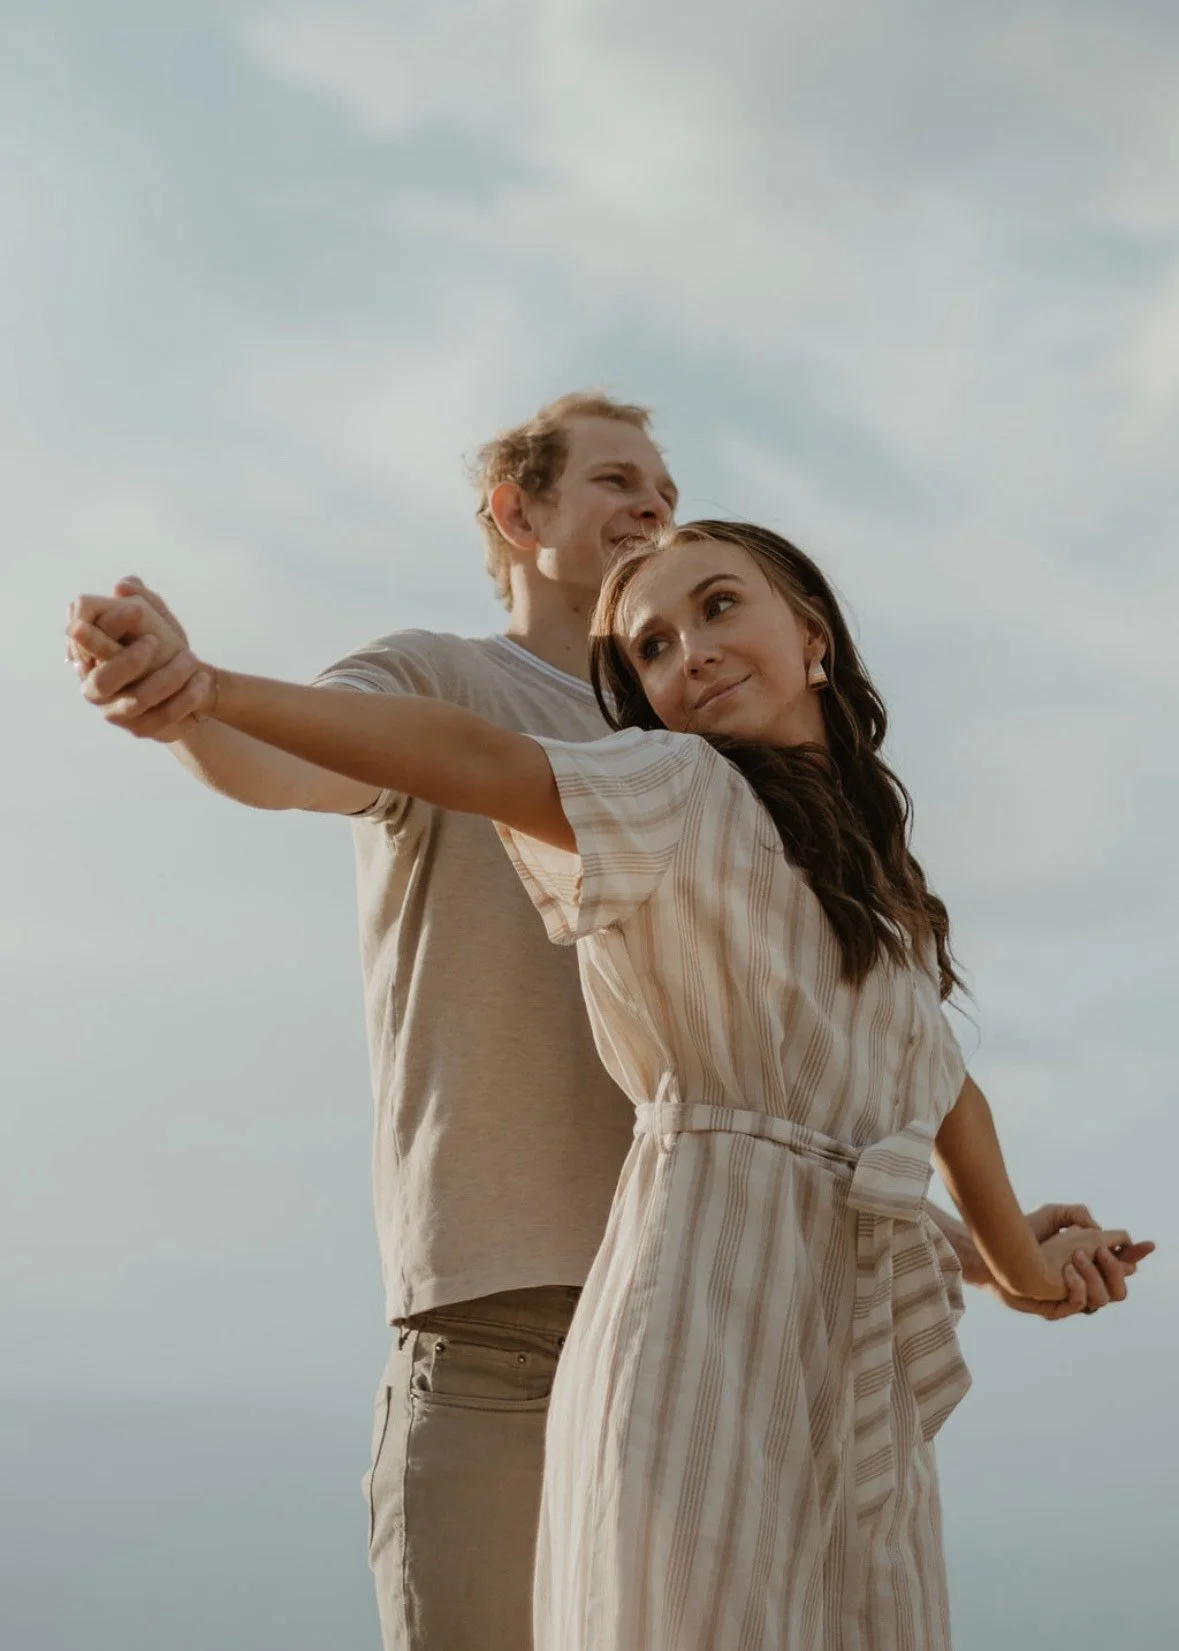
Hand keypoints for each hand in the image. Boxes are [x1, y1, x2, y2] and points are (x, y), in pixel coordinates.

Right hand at [67, 577, 210, 741]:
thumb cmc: (160, 647)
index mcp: (88, 654)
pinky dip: (186, 697)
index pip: (82, 639)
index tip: (138, 609)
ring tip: (191, 657)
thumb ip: (142, 600)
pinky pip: (164, 716)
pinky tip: (202, 679)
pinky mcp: (141, 729)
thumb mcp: (154, 620)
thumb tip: (124, 584)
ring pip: (138, 699)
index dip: (106, 625)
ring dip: (168, 677)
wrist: (184, 687)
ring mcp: (116, 712)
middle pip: (103, 679)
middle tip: (155, 641)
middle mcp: (94, 687)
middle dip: (129, 660)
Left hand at [985, 1204, 1150, 1318]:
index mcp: (1088, 1262)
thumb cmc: (1023, 1233)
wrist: (996, 1251)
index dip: (1135, 1255)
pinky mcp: (1056, 1308)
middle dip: (1118, 1269)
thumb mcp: (1054, 1214)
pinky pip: (1080, 1304)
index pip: (1121, 1265)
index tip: (1147, 1244)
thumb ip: (1079, 1215)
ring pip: (1105, 1299)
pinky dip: (1078, 1285)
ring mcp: (1070, 1297)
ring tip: (1073, 1255)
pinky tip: (1065, 1270)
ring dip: (1094, 1274)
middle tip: (1100, 1250)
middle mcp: (1083, 1283)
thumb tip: (1101, 1232)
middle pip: (1121, 1289)